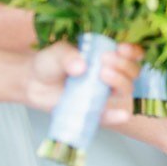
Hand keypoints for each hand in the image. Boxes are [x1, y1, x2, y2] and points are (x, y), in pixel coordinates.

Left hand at [24, 41, 142, 124]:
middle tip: (105, 60)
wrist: (33, 82)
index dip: (133, 52)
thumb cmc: (50, 62)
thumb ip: (68, 56)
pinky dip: (116, 116)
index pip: (131, 54)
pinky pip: (107, 116)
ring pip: (125, 90)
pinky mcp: (92, 111)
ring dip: (120, 82)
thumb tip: (81, 66)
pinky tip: (122, 114)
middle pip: (133, 72)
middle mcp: (111, 74)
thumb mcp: (58, 52)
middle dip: (124, 65)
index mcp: (107, 55)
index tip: (122, 49)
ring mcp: (102, 93)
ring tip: (102, 75)